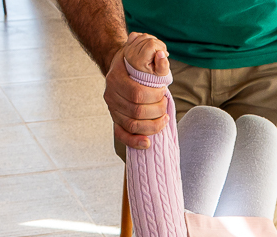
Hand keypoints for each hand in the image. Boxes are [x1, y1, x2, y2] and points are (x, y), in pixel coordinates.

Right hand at [104, 32, 170, 149]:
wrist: (119, 66)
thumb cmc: (133, 61)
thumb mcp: (142, 53)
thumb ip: (154, 57)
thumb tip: (163, 56)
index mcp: (115, 77)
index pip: (137, 93)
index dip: (155, 96)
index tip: (164, 91)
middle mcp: (111, 95)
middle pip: (136, 111)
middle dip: (157, 110)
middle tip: (165, 104)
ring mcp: (112, 109)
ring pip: (132, 125)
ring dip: (153, 125)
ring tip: (164, 119)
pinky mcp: (115, 119)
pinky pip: (122, 135)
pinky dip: (135, 141)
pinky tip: (148, 143)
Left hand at [123, 31, 169, 76]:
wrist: (142, 75)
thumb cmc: (155, 73)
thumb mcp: (161, 73)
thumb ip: (163, 65)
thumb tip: (161, 53)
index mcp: (138, 62)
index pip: (152, 45)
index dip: (161, 47)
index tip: (165, 55)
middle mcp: (131, 55)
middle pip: (149, 39)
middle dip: (158, 44)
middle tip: (160, 53)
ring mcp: (128, 49)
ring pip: (144, 36)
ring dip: (153, 40)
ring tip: (155, 50)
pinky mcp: (127, 45)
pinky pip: (136, 34)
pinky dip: (143, 38)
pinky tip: (147, 45)